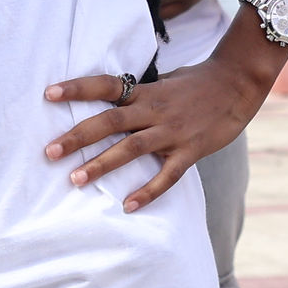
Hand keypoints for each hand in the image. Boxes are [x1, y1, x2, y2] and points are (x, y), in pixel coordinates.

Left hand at [42, 50, 269, 209]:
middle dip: (78, 136)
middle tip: (50, 151)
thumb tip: (111, 99)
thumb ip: (140, 94)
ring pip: (131, 148)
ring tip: (76, 179)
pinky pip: (167, 176)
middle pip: (110, 121)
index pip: (105, 86)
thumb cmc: (198, 82)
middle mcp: (154, 110)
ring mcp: (172, 132)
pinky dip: (147, 192)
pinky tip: (128, 206)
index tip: (48, 94)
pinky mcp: (190, 151)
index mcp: (145, 91)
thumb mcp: (165, 81)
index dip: (77, 88)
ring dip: (102, 164)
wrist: (238, 83)